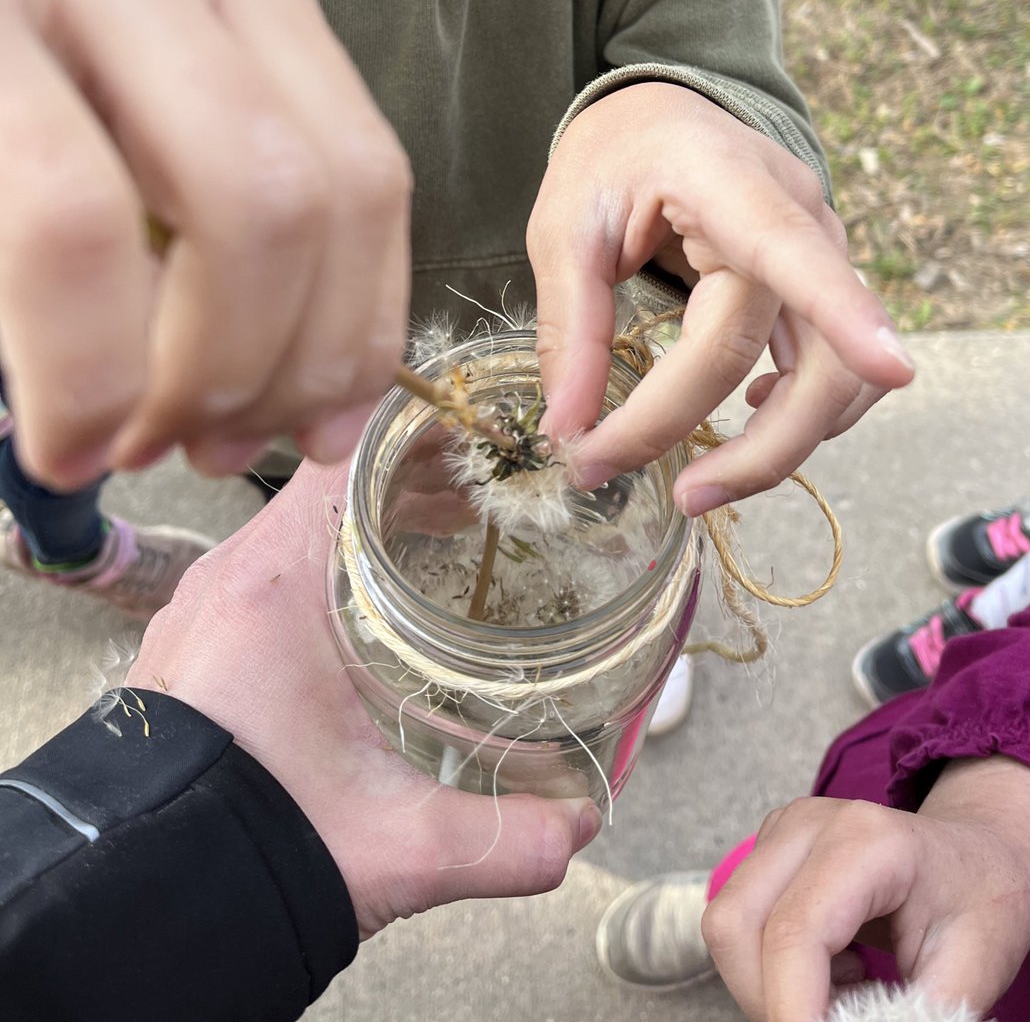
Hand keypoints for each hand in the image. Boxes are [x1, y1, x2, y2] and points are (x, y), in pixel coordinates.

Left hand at [0, 0, 411, 491]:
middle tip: (183, 448)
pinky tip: (326, 379)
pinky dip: (364, 300)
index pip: (72, 216)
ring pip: (355, 187)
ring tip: (256, 432)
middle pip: (262, 201)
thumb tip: (78, 424)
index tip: (72, 457)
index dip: (86, 373)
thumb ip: (12, 267)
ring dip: (322, 353)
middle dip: (237, 369)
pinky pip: (378, 171)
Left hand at [126, 460, 599, 935]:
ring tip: (443, 532)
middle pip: (331, 489)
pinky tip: (374, 602)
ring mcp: (209, 609)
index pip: (345, 459)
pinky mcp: (200, 643)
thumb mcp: (391, 845)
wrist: (140, 897)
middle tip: (483, 491)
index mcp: (276, 589)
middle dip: (411, 483)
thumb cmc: (247, 847)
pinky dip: (329, 563)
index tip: (476, 443)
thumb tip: (580, 832)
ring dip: (368, 524)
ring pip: (299, 528)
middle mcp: (232, 581)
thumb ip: (498, 839)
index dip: (416, 440)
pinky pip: (271, 566)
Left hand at [528, 82, 913, 517]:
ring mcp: (823, 252)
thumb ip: (569, 328)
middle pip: (811, 356)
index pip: (793, 253)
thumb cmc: (611, 163)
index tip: (894, 367)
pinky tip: (742, 419)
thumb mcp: (564, 229)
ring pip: (839, 378)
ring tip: (701, 484)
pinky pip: (835, 370)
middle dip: (753, 450)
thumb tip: (567, 431)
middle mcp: (799, 216)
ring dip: (780, 449)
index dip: (846, 312)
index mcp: (728, 181)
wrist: (658, 118)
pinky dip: (801, 415)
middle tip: (681, 498)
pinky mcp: (820, 286)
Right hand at [702, 758, 1029, 1020]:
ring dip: (766, 985)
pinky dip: (769, 966)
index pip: (794, 933)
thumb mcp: (973, 972)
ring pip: (726, 926)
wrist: (983, 847)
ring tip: (843, 997)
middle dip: (770, 1000)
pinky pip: (737, 920)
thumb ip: (915, 1021)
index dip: (791, 1010)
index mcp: (867, 841)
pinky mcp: (770, 846)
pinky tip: (833, 971)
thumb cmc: (985, 900)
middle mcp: (810, 823)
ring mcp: (782, 828)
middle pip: (736, 926)